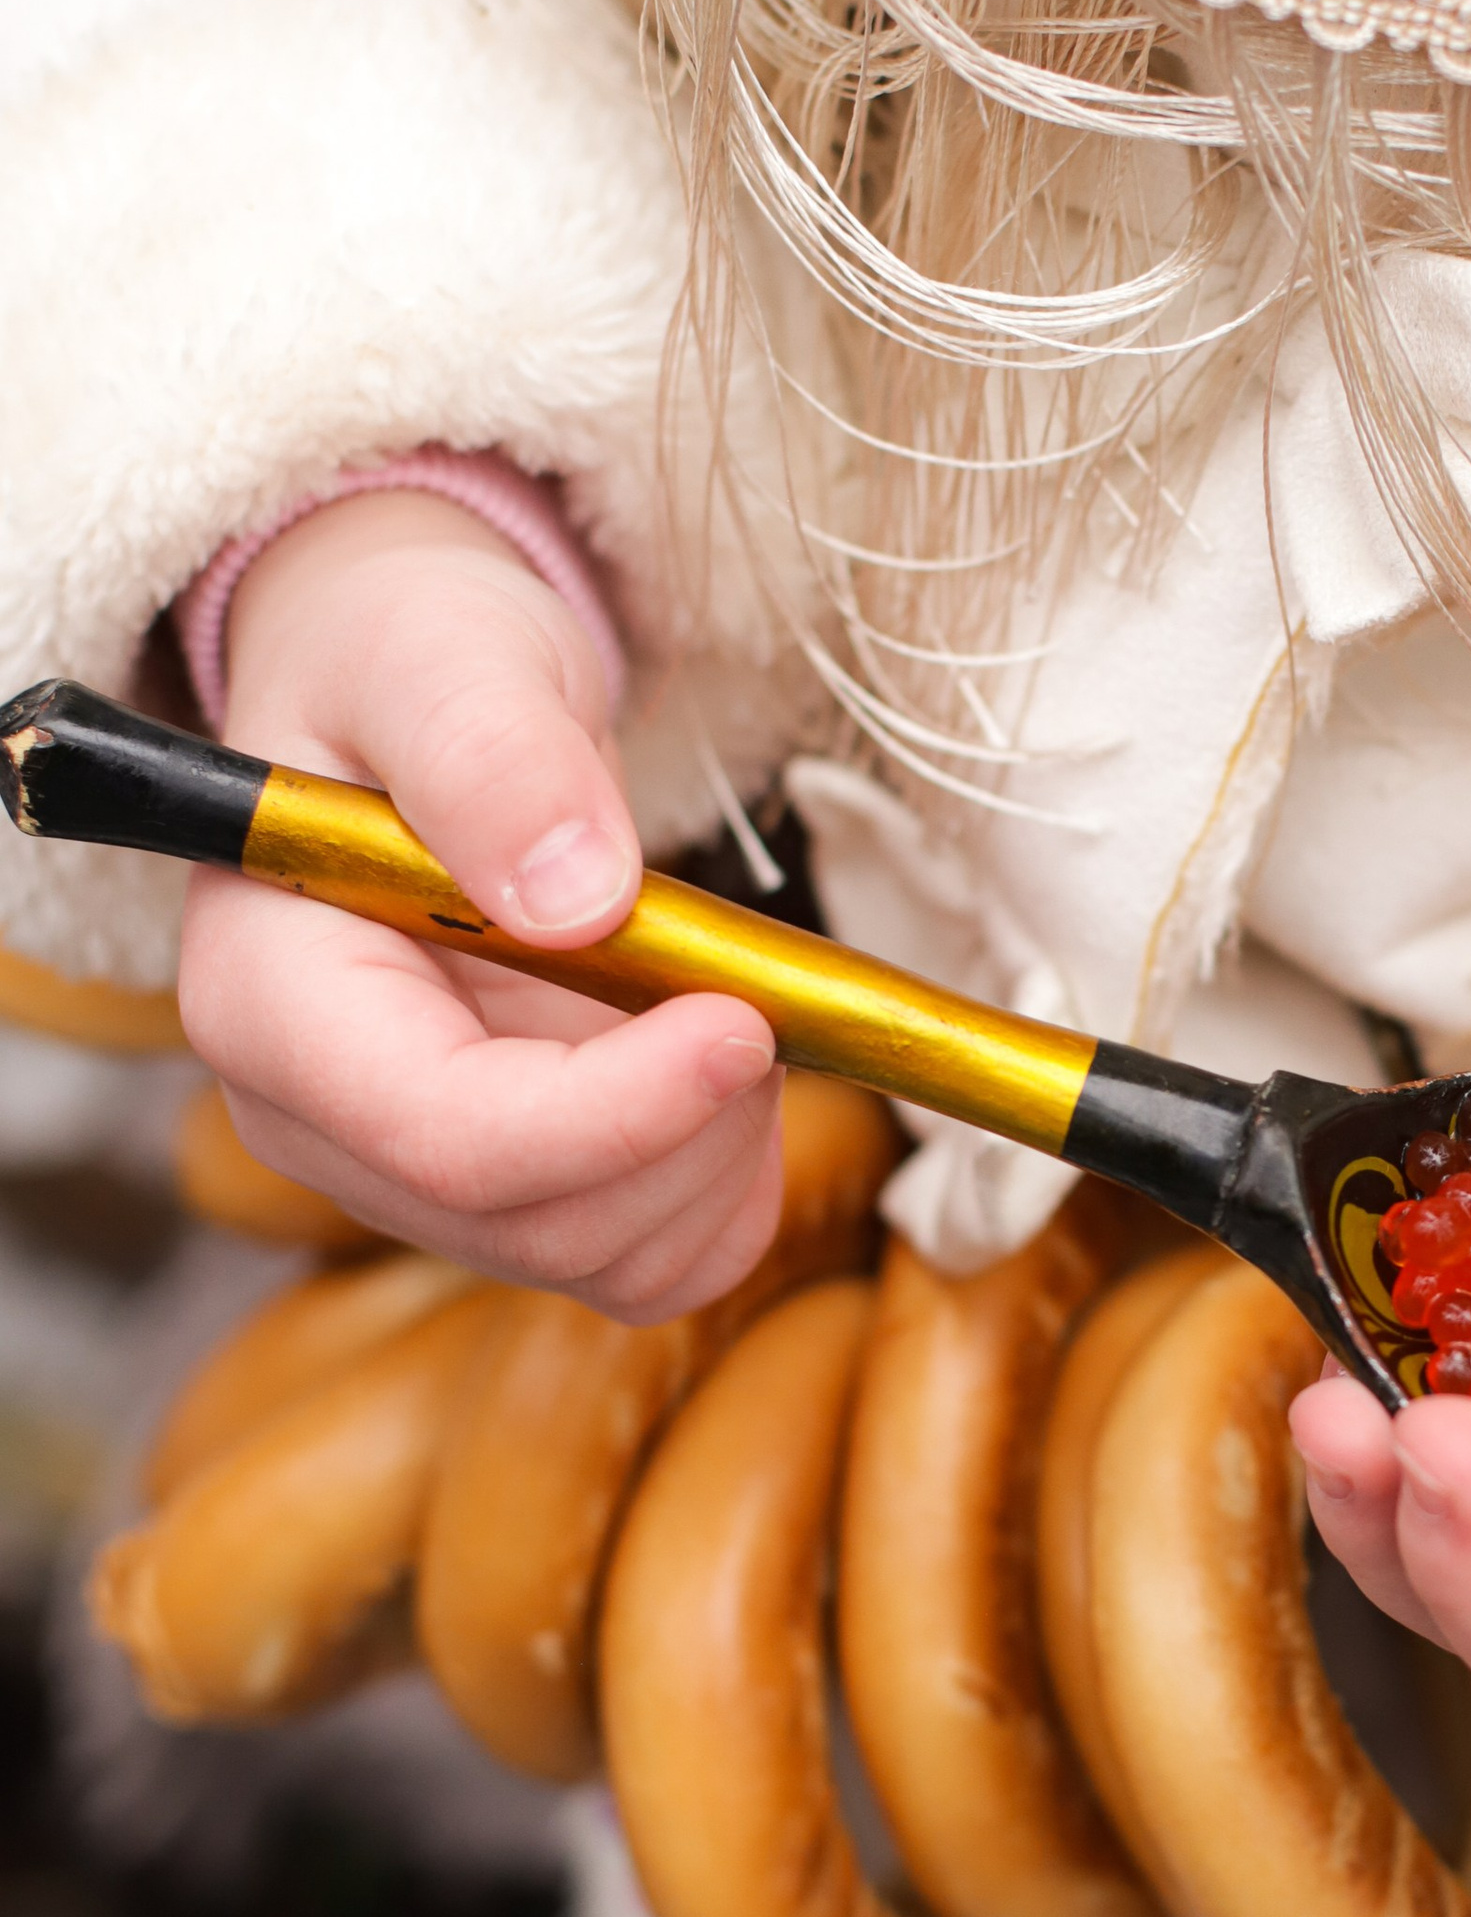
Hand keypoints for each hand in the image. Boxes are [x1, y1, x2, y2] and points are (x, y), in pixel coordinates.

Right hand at [178, 488, 781, 1315]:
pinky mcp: (507, 1190)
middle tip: (755, 989)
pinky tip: (722, 1073)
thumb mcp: (442, 656)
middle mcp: (321, 1123)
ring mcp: (412, 1173)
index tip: (742, 1022)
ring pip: (607, 1260)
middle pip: (539, 1223)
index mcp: (268, 1006)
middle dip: (692, 1129)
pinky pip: (647, 1258)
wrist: (409, 699)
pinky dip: (723, 1185)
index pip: (446, 1139)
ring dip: (719, 1155)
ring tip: (728, 1001)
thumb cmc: (402, 661)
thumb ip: (494, 758)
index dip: (615, 1111)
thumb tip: (572, 893)